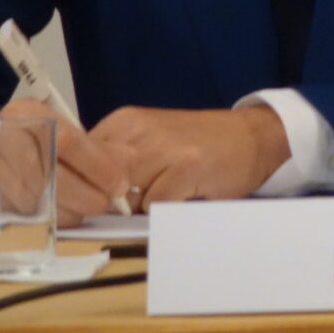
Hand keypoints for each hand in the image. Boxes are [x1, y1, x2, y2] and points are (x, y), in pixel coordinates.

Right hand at [0, 97, 130, 227]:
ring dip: (66, 209)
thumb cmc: (42, 137)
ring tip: (86, 210)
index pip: (66, 140)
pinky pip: (19, 211)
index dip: (97, 165)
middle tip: (104, 203)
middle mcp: (1, 136)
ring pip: (32, 196)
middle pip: (48, 172)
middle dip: (83, 193)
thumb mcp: (73, 132)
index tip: (119, 184)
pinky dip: (47, 217)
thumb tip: (124, 172)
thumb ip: (102, 149)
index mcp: (26, 112)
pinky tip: (64, 214)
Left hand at [92, 104, 292, 206]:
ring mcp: (163, 147)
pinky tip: (185, 194)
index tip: (95, 201)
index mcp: (124, 122)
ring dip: (139, 207)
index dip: (84, 188)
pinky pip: (155, 205)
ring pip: (125, 197)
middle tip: (135, 202)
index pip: (79, 161)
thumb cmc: (199, 145)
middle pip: (98, 182)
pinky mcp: (186, 166)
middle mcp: (139, 130)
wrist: (255, 136)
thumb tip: (80, 197)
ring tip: (165, 193)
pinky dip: (165, 209)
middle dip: (110, 201)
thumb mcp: (150, 141)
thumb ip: (116, 161)